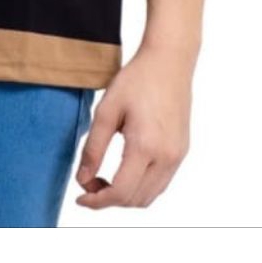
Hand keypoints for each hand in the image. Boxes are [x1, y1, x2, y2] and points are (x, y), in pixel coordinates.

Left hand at [74, 43, 192, 207]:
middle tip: (88, 183)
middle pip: (135, 199)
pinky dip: (140, 186)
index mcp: (145, 147)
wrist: (168, 61)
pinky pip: (161, 183)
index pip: (120, 192)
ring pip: (150, 196)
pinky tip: (125, 170)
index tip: (80, 196)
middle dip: (108, 199)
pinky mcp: (182, 151)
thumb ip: (93, 148)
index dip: (97, 201)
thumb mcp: (106, 110)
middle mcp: (166, 157)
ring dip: (125, 196)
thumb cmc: (135, 80)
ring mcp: (177, 156)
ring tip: (104, 179)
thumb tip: (83, 179)